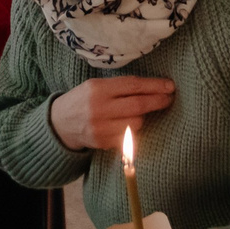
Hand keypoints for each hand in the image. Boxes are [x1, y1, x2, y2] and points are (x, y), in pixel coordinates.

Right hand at [48, 75, 176, 150]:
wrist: (59, 123)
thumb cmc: (83, 100)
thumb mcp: (95, 86)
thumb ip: (119, 86)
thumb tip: (153, 87)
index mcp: (98, 89)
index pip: (133, 86)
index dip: (154, 86)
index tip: (170, 86)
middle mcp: (99, 108)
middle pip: (138, 105)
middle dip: (157, 102)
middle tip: (169, 99)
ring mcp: (100, 128)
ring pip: (136, 123)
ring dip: (143, 118)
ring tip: (138, 113)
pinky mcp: (102, 143)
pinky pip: (128, 137)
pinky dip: (133, 131)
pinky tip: (129, 125)